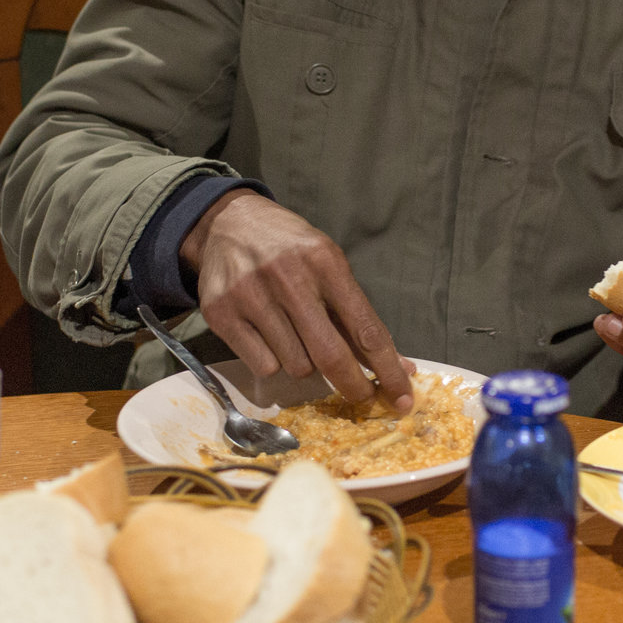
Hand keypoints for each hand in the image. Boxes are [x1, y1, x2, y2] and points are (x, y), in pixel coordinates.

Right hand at [179, 188, 414, 408]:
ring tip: (296, 337)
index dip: (387, 369)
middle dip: (353, 386)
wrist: (230, 223)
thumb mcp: (329, 267)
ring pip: (297, 366)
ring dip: (306, 364)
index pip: (365, 328)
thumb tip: (397, 367)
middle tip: (361, 396)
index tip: (402, 398)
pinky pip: (263, 366)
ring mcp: (251, 296)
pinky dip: (273, 362)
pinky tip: (268, 337)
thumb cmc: (290, 250)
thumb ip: (357, 317)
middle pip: (330, 355)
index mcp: (325, 262)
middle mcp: (288, 277)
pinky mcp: (221, 314)